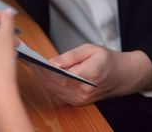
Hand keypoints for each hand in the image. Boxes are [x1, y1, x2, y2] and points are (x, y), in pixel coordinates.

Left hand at [35, 44, 151, 105]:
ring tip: (32, 64)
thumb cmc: (109, 60)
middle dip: (38, 72)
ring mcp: (80, 99)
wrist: (124, 76)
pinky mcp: (78, 102)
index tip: (32, 59)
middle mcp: (83, 92)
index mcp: (89, 75)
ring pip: (53, 90)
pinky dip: (48, 84)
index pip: (59, 75)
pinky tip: (42, 73)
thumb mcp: (91, 49)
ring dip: (41, 78)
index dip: (43, 69)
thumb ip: (70, 56)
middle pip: (53, 84)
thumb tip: (52, 62)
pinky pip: (58, 93)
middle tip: (27, 59)